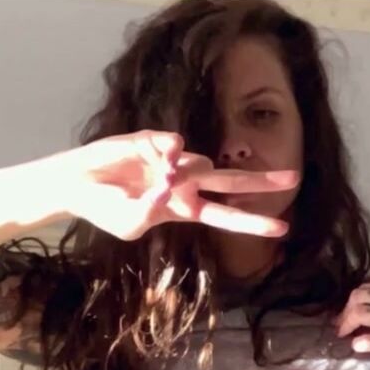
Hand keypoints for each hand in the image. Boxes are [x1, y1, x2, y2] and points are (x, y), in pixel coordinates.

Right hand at [56, 129, 299, 241]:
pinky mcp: (154, 141)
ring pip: (200, 162)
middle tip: (294, 179)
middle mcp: (186, 184)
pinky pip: (173, 144)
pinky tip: (158, 159)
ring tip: (159, 180)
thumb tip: (169, 181)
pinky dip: (169, 152)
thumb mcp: (131, 225)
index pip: (226, 216)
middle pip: (232, 181)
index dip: (253, 221)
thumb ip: (151, 211)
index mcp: (185, 208)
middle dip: (262, 181)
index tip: (283, 228)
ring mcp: (172, 161)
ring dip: (185, 175)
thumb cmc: (106, 211)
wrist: (76, 186)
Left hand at [333, 271, 369, 369]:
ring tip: (343, 332)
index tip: (349, 307)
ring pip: (360, 312)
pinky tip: (356, 345)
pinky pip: (369, 340)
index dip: (354, 295)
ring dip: (345, 323)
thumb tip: (365, 296)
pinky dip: (359, 342)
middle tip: (340, 322)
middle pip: (359, 294)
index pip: (369, 282)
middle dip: (345, 309)